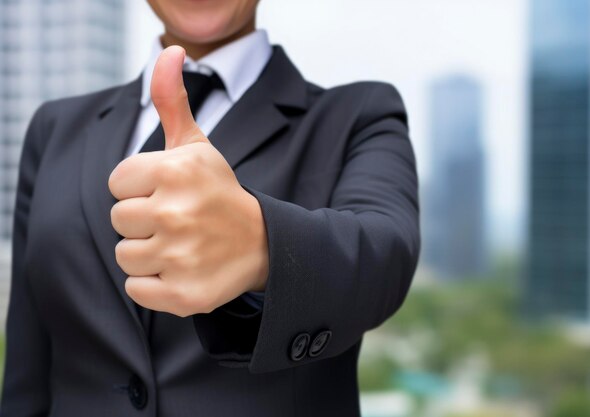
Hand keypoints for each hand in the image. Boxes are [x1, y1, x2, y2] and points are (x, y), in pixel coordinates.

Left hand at [108, 46, 268, 316]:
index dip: (140, 187)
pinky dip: (155, 285)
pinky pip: (137, 290)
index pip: (117, 183)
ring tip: (182, 245)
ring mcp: (180, 257)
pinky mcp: (183, 295)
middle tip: (180, 220)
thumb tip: (167, 52)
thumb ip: (172, 102)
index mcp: (175, 171)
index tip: (170, 192)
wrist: (264, 243)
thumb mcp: (198, 146)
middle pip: (118, 219)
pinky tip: (183, 270)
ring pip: (125, 255)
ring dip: (149, 252)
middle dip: (144, 219)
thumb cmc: (219, 192)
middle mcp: (176, 213)